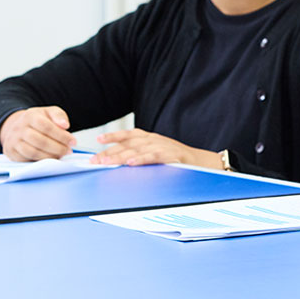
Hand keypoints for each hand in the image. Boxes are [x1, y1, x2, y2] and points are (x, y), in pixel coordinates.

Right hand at [0, 106, 75, 160]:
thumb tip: (65, 125)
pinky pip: (26, 159)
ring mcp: (13, 141)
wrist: (18, 126)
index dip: (62, 136)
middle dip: (58, 148)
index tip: (73, 142)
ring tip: (61, 155)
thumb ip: (59, 116)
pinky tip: (50, 158)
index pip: (47, 127)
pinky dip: (40, 161)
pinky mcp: (11, 152)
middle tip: (68, 151)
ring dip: (50, 156)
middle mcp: (19, 128)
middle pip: (40, 141)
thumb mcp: (49, 112)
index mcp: (30, 116)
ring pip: (33, 152)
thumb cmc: (39, 119)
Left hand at [92, 129, 221, 168]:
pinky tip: (131, 162)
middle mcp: (156, 140)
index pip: (129, 135)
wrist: (203, 163)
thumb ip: (141, 154)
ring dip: (121, 156)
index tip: (99, 139)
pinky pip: (155, 157)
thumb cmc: (178, 160)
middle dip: (110, 151)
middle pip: (129, 144)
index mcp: (152, 138)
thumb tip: (120, 161)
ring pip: (138, 150)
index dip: (114, 136)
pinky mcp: (173, 156)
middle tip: (96, 160)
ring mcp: (164, 147)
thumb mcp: (158, 153)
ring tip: (107, 162)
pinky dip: (142, 158)